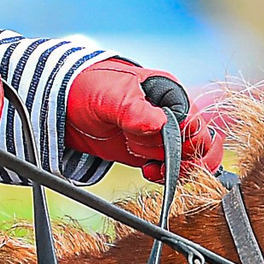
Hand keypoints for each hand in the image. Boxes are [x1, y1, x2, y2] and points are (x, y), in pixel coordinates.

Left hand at [67, 58, 222, 179]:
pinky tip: (147, 171)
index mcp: (170, 95)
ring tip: (148, 165)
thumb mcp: (110, 96)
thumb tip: (160, 123)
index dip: (184, 140)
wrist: (63, 104)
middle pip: (200, 145)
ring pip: (188, 160)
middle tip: (154, 158)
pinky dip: (164, 175)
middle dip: (179, 156)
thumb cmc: (89, 88)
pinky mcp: (148, 152)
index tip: (160, 146)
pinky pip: (170, 170)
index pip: (196, 123)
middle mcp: (171, 115)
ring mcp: (161, 136)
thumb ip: (134, 110)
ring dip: (171, 168)